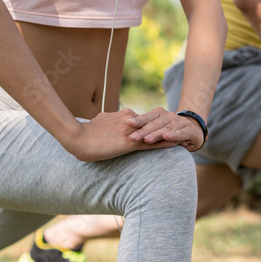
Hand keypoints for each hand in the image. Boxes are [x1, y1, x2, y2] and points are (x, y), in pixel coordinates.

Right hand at [62, 108, 176, 161]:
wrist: (76, 137)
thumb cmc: (84, 134)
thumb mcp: (97, 123)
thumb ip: (105, 121)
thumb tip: (103, 120)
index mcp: (122, 116)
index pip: (143, 120)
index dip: (154, 124)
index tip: (164, 126)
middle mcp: (129, 121)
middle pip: (153, 124)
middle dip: (167, 128)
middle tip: (180, 130)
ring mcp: (131, 131)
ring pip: (155, 133)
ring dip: (169, 136)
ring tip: (183, 138)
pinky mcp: (130, 143)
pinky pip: (152, 143)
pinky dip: (165, 144)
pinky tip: (176, 145)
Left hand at [126, 107, 205, 151]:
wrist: (194, 132)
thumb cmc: (170, 131)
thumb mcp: (157, 128)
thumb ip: (144, 128)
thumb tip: (124, 131)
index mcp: (158, 114)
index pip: (146, 117)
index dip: (137, 120)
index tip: (127, 123)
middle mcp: (168, 116)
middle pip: (154, 124)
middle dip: (142, 131)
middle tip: (132, 137)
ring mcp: (179, 123)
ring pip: (165, 129)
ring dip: (156, 134)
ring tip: (146, 139)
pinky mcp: (189, 130)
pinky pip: (179, 133)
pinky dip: (173, 135)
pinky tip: (166, 137)